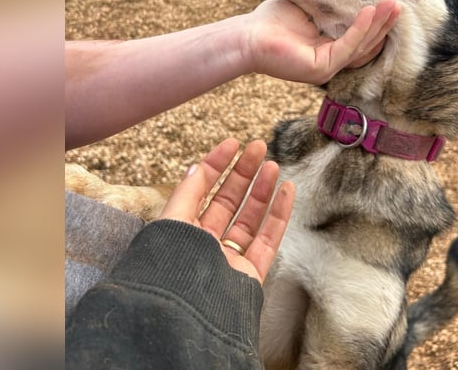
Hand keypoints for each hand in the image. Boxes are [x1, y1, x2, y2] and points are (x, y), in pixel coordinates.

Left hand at [158, 139, 294, 283]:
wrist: (186, 314)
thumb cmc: (170, 268)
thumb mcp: (172, 221)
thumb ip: (187, 193)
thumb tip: (196, 166)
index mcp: (182, 231)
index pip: (202, 191)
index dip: (216, 165)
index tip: (232, 144)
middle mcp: (206, 244)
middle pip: (229, 201)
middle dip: (243, 173)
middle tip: (258, 147)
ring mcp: (230, 258)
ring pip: (250, 217)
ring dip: (262, 189)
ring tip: (272, 164)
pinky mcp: (251, 272)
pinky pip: (269, 239)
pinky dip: (280, 214)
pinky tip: (286, 191)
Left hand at [246, 0, 399, 84]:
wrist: (247, 36)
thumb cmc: (271, 22)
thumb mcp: (307, 7)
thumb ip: (328, 3)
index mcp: (329, 48)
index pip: (360, 39)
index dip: (376, 23)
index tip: (389, 3)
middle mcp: (331, 60)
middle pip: (366, 44)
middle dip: (383, 24)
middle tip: (399, 4)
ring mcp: (326, 67)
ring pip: (360, 47)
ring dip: (377, 25)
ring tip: (390, 5)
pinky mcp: (320, 68)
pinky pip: (346, 47)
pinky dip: (358, 30)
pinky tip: (368, 12)